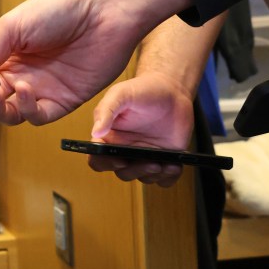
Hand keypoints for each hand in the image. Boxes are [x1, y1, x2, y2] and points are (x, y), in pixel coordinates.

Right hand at [0, 0, 190, 124]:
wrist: (105, 10)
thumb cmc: (60, 7)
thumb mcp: (14, 27)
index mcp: (6, 56)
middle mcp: (22, 76)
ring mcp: (43, 90)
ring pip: (11, 114)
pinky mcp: (64, 101)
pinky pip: (39, 116)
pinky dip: (26, 109)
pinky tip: (24, 90)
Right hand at [88, 72, 196, 186]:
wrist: (171, 90)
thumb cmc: (143, 89)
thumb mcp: (120, 94)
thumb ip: (106, 111)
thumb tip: (95, 133)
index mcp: (110, 137)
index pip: (98, 159)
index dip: (105, 163)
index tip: (119, 159)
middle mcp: (125, 149)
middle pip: (122, 173)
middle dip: (135, 171)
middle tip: (150, 162)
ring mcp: (145, 155)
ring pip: (143, 177)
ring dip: (153, 175)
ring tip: (165, 163)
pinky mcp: (165, 158)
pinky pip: (164, 178)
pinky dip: (169, 177)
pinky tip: (174, 165)